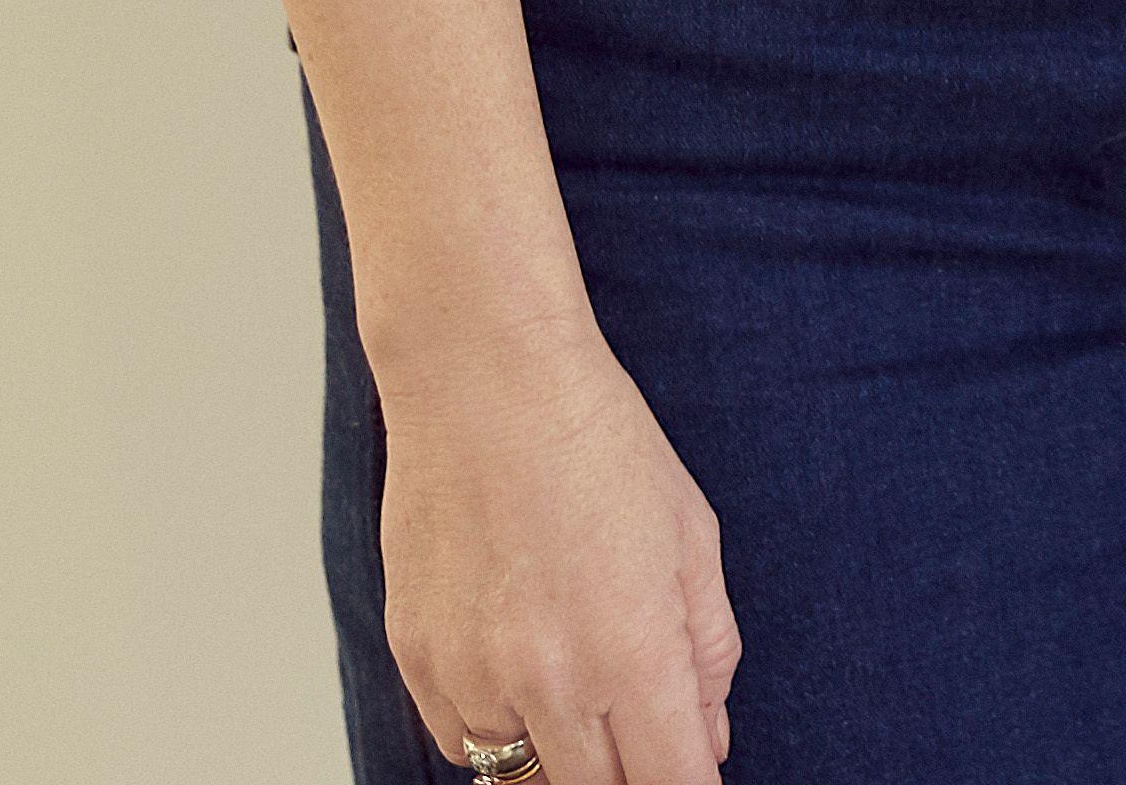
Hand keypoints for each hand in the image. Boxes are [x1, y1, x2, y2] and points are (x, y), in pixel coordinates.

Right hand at [374, 321, 741, 780]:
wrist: (484, 380)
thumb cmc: (597, 442)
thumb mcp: (691, 539)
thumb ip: (707, 653)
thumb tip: (707, 740)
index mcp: (632, 654)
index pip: (670, 784)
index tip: (693, 776)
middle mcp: (550, 682)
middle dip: (629, 775)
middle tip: (641, 732)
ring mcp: (474, 676)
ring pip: (522, 778)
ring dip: (560, 755)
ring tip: (579, 686)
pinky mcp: (418, 659)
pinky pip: (462, 739)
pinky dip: (498, 726)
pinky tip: (521, 667)